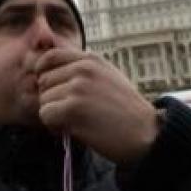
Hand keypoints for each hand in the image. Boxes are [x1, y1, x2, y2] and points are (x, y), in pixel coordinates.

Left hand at [35, 47, 158, 163]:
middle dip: (52, 99)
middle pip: (44, 81)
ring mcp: (78, 87)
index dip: (44, 73)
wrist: (146, 134)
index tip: (51, 89)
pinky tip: (71, 130)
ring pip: (44, 100)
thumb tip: (49, 72)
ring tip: (75, 123)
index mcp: (91, 59)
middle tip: (68, 114)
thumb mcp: (108, 77)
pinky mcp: (73, 108)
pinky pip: (46, 115)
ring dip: (54, 115)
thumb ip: (84, 70)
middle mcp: (83, 68)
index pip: (50, 57)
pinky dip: (54, 126)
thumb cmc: (127, 111)